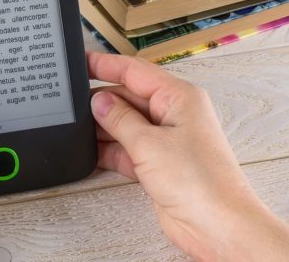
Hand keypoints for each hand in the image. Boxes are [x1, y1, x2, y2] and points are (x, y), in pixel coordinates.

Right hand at [88, 52, 288, 260]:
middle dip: (101, 101)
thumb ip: (119, 119)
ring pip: (125, 124)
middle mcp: (173, 115)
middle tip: (72, 103)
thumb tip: (99, 101)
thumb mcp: (148, 143)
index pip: (135, 71)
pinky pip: (126, 148)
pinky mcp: (158, 164)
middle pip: (128, 97)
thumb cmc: (200, 182)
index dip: (105, 64)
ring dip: (103, 127)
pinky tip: (90, 151)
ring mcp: (165, 140)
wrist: (217, 226)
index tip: (82, 61)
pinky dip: (108, 150)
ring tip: (76, 128)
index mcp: (179, 98)